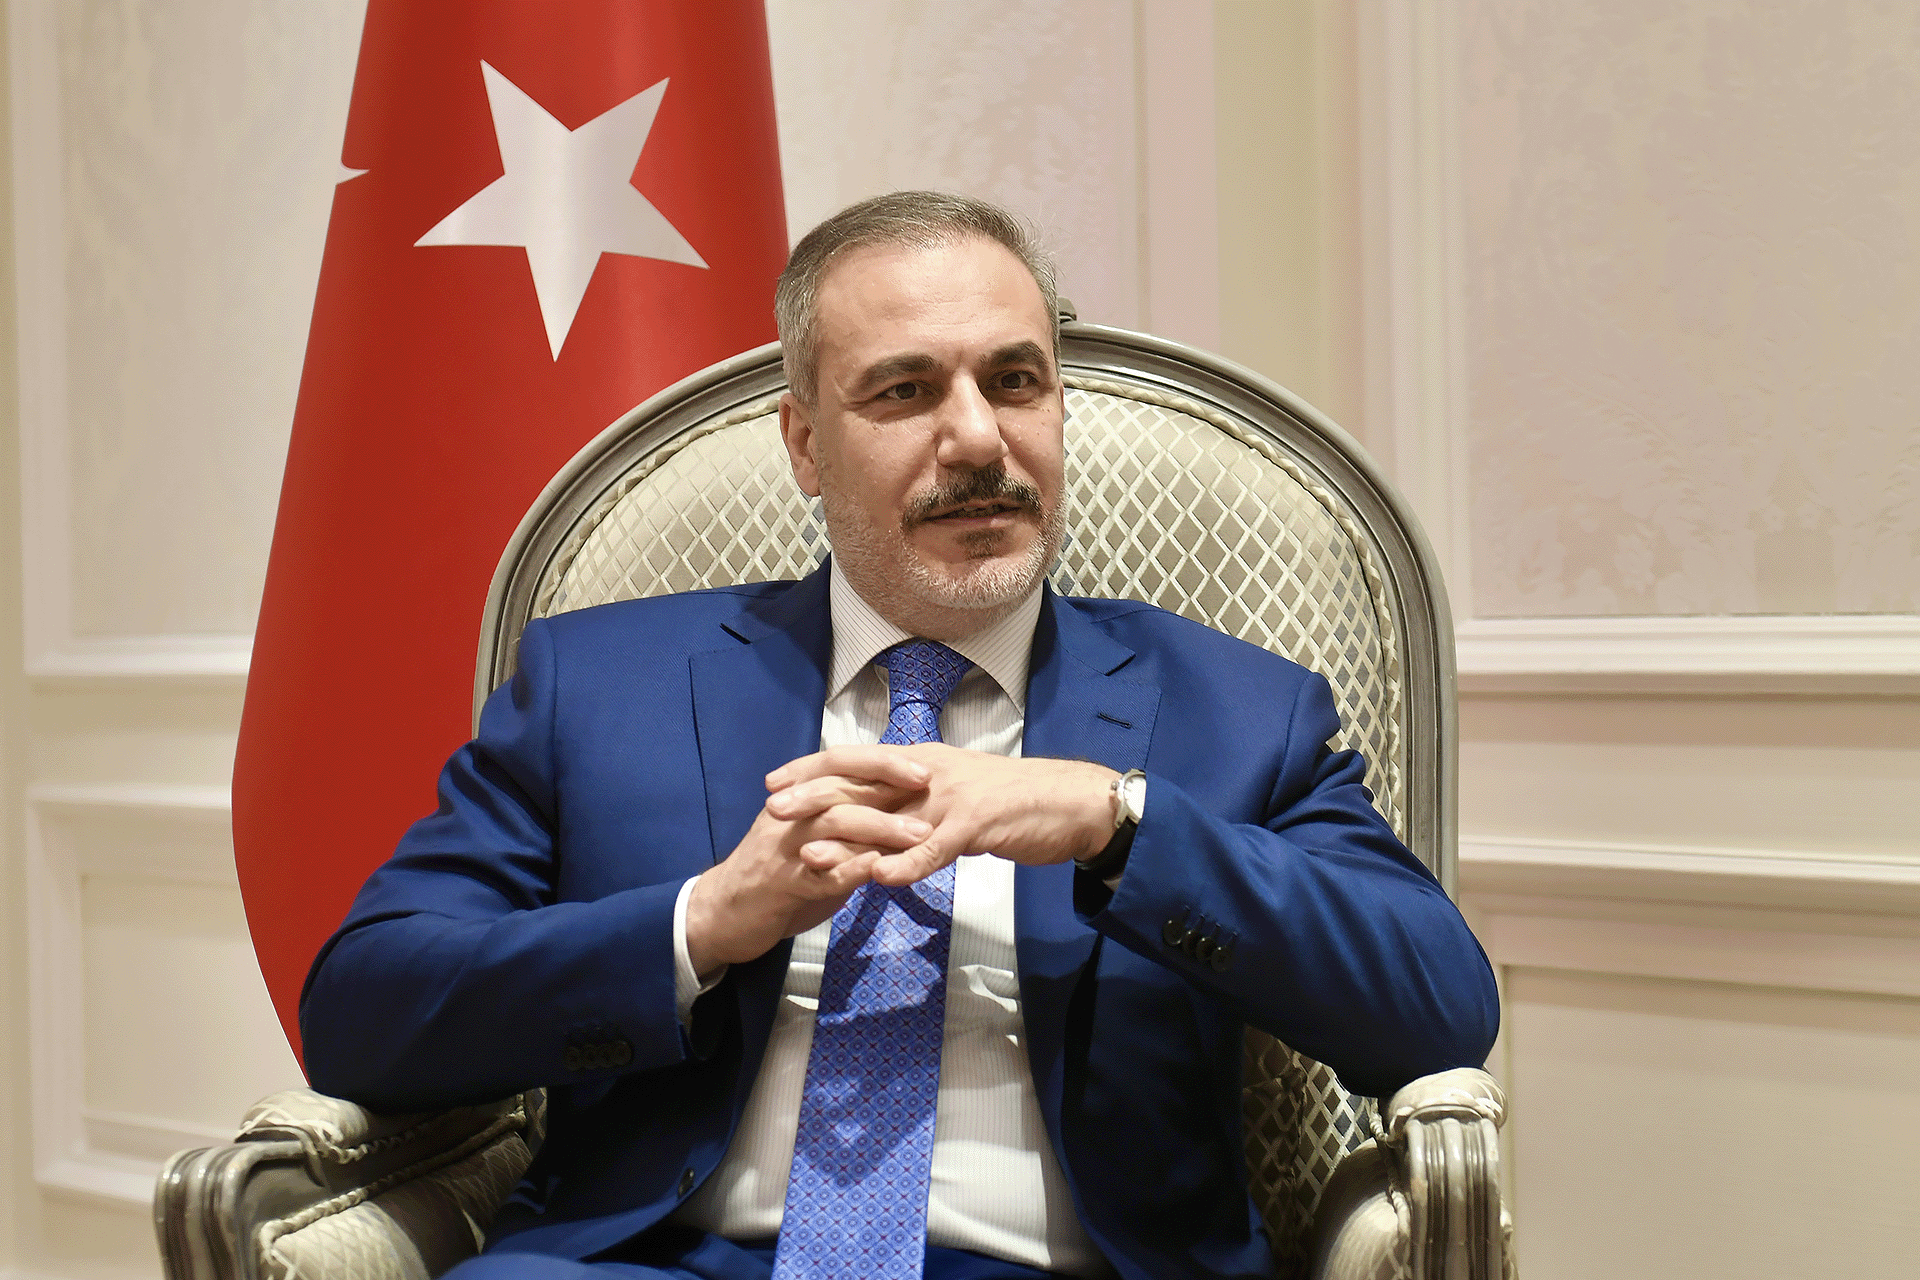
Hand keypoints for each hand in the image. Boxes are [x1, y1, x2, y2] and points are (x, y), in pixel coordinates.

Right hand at [684, 750, 930, 977]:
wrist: (721, 916)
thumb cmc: (774, 877)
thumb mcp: (809, 842)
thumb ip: (843, 828)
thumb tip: (891, 815)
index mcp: (795, 800)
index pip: (838, 765)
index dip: (880, 762)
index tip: (920, 768)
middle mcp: (789, 816)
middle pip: (839, 784)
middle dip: (886, 781)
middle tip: (928, 787)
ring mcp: (784, 849)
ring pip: (834, 825)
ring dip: (880, 827)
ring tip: (919, 835)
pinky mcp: (782, 886)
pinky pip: (820, 874)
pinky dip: (851, 869)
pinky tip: (880, 868)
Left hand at [769, 744, 1118, 888]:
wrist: (1071, 802)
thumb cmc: (1015, 802)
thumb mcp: (957, 793)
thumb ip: (919, 801)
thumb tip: (884, 812)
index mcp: (922, 763)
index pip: (857, 759)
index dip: (814, 769)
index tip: (776, 783)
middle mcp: (930, 774)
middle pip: (861, 780)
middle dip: (814, 795)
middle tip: (773, 810)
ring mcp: (953, 798)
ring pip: (890, 818)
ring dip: (848, 838)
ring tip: (811, 856)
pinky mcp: (977, 825)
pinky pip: (934, 848)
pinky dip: (906, 865)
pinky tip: (881, 880)